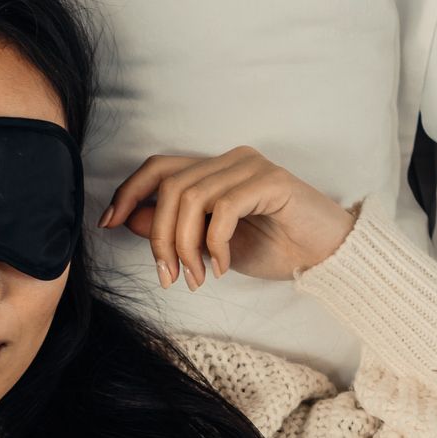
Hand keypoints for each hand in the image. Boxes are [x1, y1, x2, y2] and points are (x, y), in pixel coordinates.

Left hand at [97, 145, 358, 288]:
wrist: (329, 256)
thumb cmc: (277, 249)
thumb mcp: (213, 246)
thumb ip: (178, 230)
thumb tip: (131, 220)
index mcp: (215, 169)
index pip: (160, 168)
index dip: (129, 192)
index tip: (108, 223)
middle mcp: (231, 160)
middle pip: (171, 186)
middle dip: (160, 237)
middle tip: (168, 277)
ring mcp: (252, 167)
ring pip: (192, 197)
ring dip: (186, 246)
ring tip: (195, 278)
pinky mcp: (272, 182)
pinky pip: (223, 209)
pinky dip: (214, 244)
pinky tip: (221, 267)